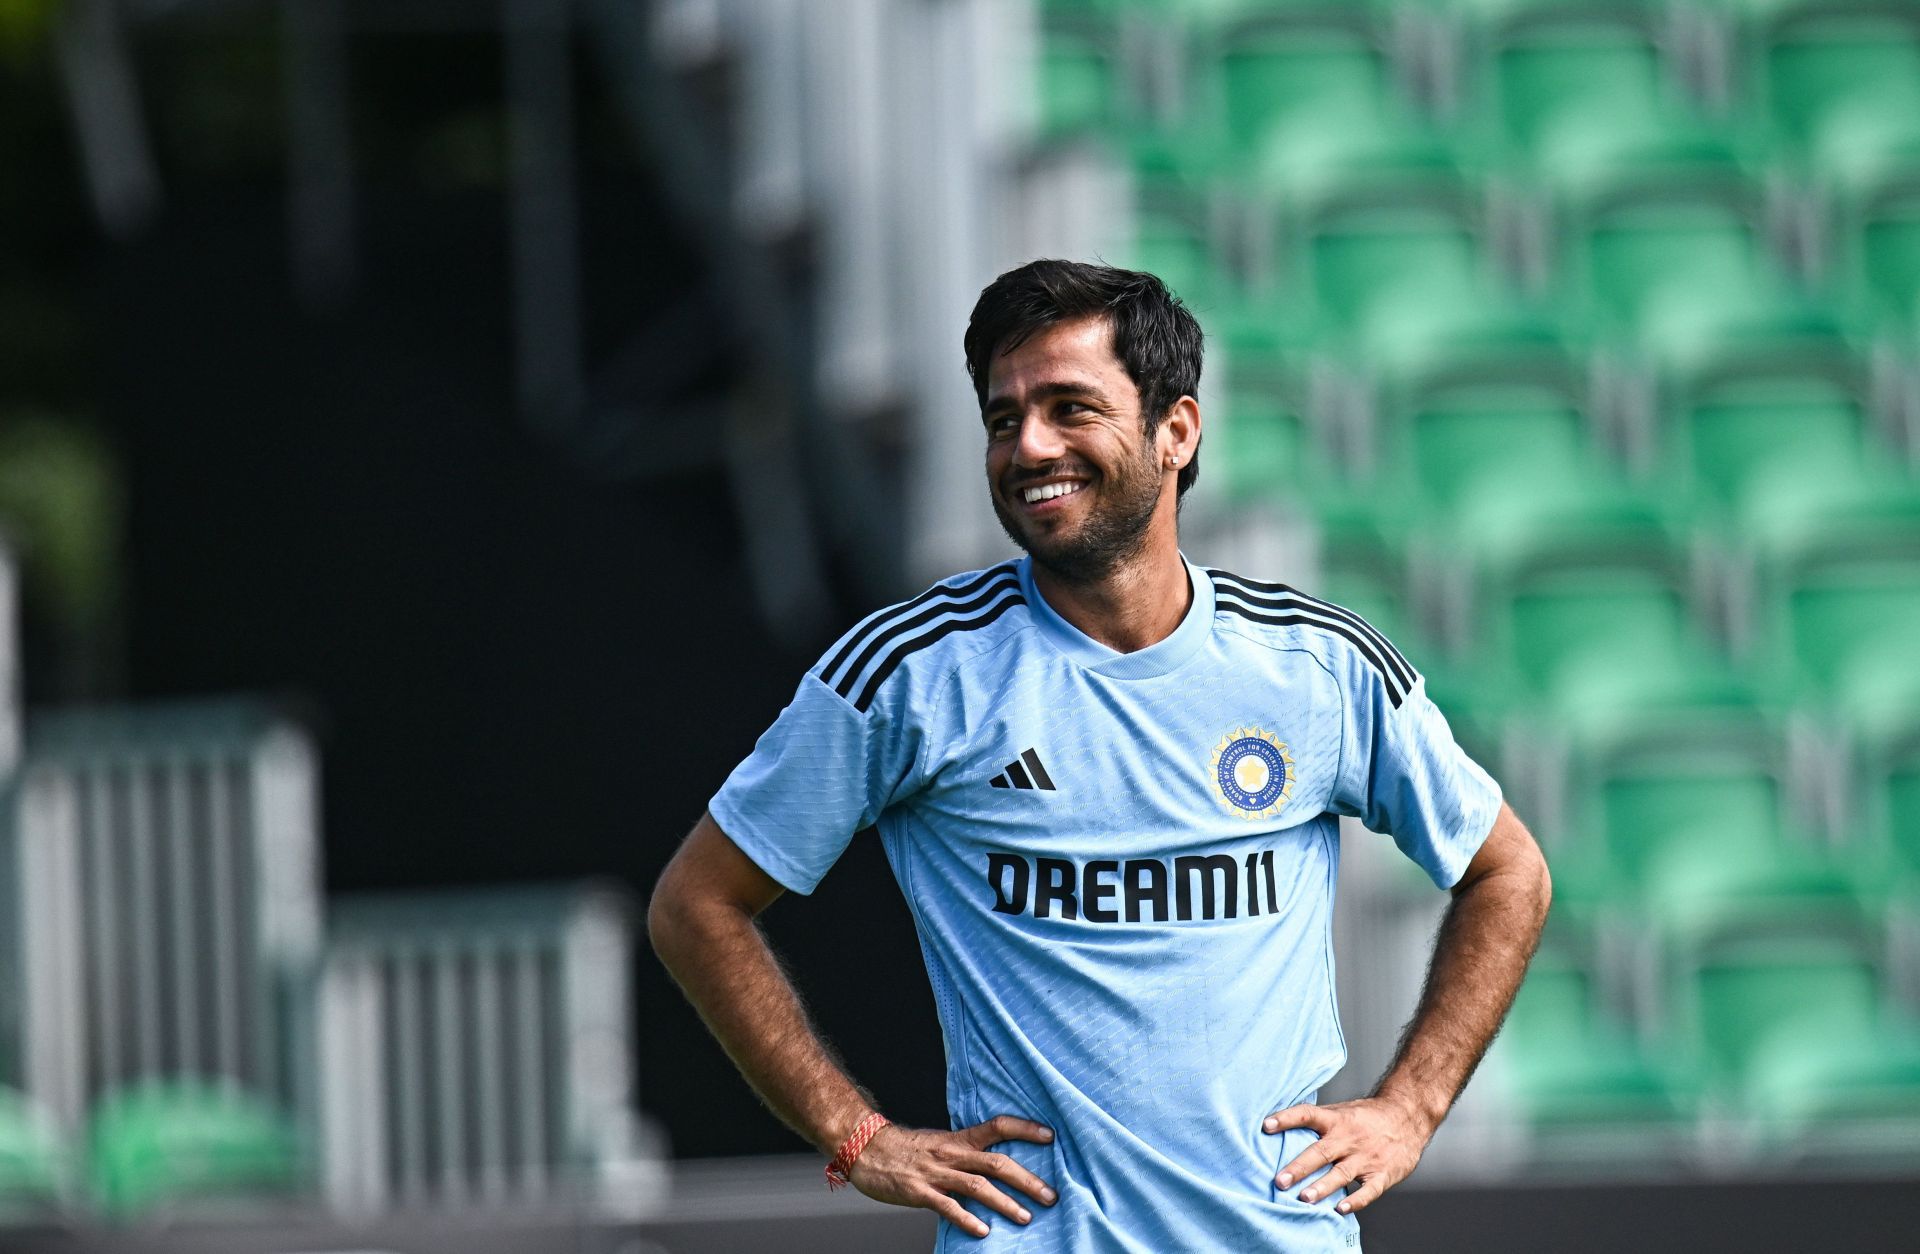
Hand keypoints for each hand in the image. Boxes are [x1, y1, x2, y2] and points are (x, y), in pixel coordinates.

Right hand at [848, 1114, 1057, 1237]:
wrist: (866, 1148)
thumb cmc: (906, 1148)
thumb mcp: (940, 1142)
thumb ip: (966, 1152)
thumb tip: (994, 1165)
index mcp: (959, 1139)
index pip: (998, 1126)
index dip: (1025, 1129)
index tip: (1050, 1135)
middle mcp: (953, 1154)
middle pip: (997, 1163)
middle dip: (1027, 1180)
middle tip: (1051, 1196)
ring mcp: (937, 1173)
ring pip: (978, 1187)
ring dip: (1005, 1203)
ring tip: (1026, 1217)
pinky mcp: (920, 1192)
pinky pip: (948, 1207)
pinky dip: (967, 1219)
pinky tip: (984, 1232)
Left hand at [1262, 1096, 1432, 1214]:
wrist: (1408, 1116)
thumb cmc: (1368, 1116)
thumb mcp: (1342, 1111)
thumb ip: (1317, 1122)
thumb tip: (1282, 1126)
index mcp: (1336, 1120)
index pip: (1307, 1115)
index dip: (1286, 1119)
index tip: (1266, 1126)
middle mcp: (1348, 1138)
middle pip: (1321, 1152)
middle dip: (1299, 1167)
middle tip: (1280, 1180)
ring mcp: (1366, 1157)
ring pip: (1341, 1174)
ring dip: (1322, 1187)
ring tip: (1304, 1198)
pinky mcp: (1382, 1174)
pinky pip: (1368, 1190)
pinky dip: (1355, 1201)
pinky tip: (1340, 1210)